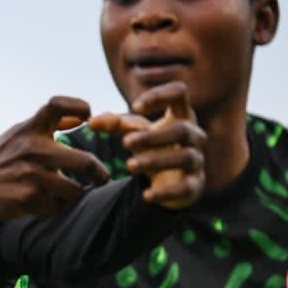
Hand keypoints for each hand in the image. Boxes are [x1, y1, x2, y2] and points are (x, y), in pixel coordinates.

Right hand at [0, 96, 110, 220]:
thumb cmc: (1, 161)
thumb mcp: (19, 136)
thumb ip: (49, 126)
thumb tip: (80, 118)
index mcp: (29, 129)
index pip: (57, 105)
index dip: (78, 106)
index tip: (88, 116)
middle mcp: (31, 148)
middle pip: (85, 162)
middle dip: (99, 174)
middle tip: (101, 178)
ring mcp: (30, 174)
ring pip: (75, 191)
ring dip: (73, 195)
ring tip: (62, 193)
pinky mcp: (27, 197)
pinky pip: (57, 207)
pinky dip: (53, 208)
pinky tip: (40, 203)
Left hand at [89, 81, 205, 208]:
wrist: (167, 179)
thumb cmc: (152, 146)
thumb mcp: (133, 132)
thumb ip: (114, 124)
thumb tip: (91, 122)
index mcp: (181, 115)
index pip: (180, 92)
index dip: (160, 95)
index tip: (135, 107)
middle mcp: (194, 135)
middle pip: (181, 130)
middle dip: (152, 137)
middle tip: (125, 143)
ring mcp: (197, 160)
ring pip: (186, 157)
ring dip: (157, 160)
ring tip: (129, 165)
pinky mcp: (195, 185)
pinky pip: (186, 187)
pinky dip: (166, 192)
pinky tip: (146, 195)